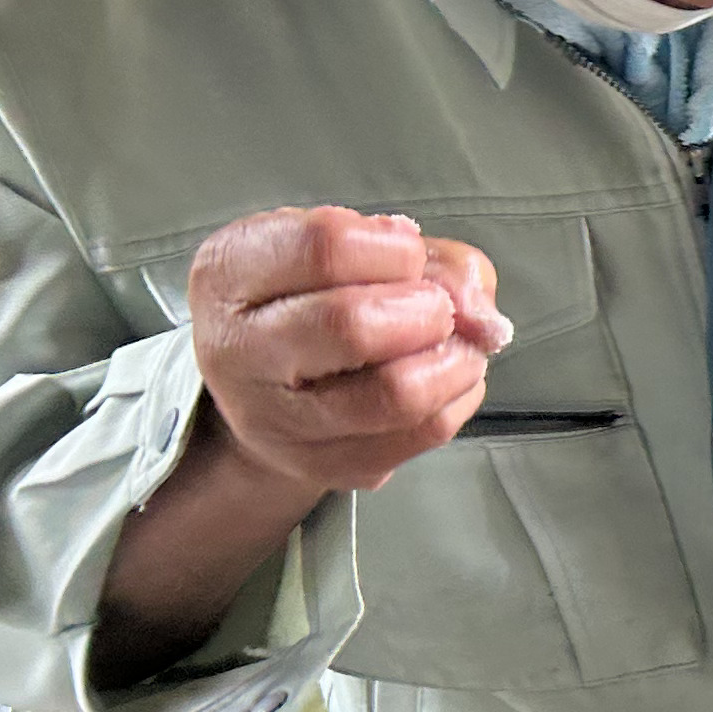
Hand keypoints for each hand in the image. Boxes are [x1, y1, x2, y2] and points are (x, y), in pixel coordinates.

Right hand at [187, 206, 509, 498]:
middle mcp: (236, 349)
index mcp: (231, 272)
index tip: (408, 252)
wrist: (269, 380)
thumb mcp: (359, 246)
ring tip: (454, 342)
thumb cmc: (320, 295)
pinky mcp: (321, 465)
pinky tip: (447, 376)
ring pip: (394, 394)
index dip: (394, 248)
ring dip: (453, 360)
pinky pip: (421, 435)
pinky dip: (459, 398)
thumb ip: (434, 259)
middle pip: (352, 325)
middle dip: (426, 308)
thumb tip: (481, 316)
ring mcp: (272, 419)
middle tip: (436, 306)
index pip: (323, 247)